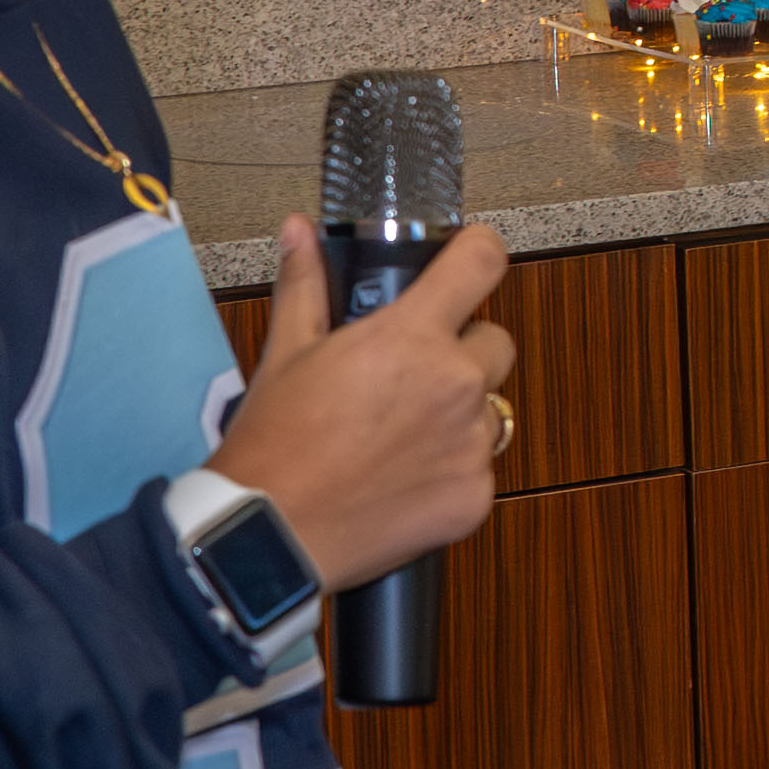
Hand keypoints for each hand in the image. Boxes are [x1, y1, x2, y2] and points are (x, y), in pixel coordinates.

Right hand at [232, 215, 517, 587]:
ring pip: (490, 409)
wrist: (272, 534)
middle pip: (496, 341)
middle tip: (409, 373)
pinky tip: (402, 478)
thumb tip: (299, 234)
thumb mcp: (286, 352)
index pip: (482, 263)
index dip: (479, 254)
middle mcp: (455, 385)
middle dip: (461, 350)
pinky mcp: (475, 497)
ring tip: (398, 433)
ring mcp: (471, 444)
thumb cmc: (276, 444)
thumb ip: (305, 284)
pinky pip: (480, 468)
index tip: (471, 259)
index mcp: (412, 337)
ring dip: (459, 414)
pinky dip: (451, 471)